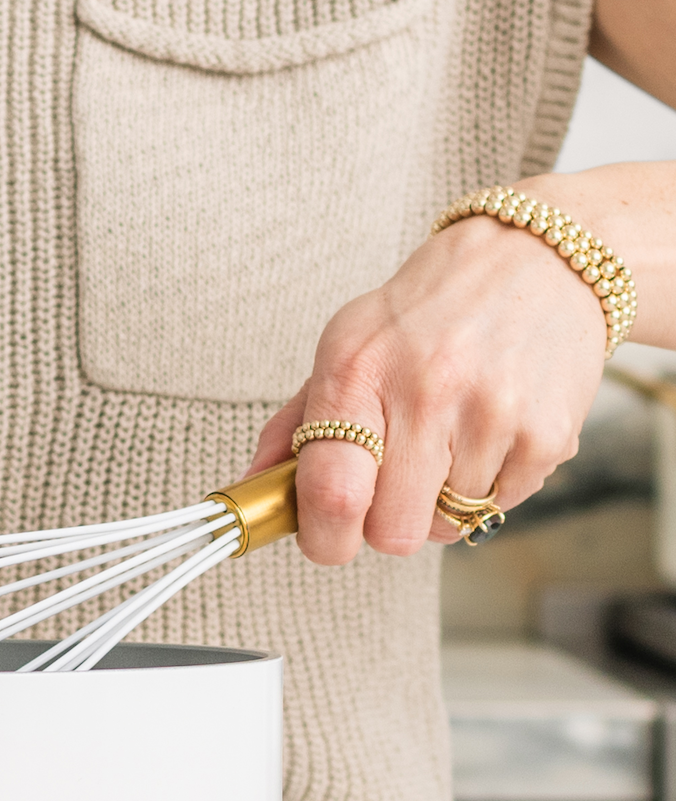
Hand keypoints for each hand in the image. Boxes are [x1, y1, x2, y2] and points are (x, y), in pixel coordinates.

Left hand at [247, 183, 611, 564]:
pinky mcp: (546, 436)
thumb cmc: (423, 315)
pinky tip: (485, 435)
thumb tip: (254, 485)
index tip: (324, 538)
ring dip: (437, 501)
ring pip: (446, 526)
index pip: (332, 491)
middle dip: (382, 523)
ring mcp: (492, 417)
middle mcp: (425, 395)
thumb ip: (296, 423)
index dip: (323, 538)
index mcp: (357, 373)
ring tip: (445, 441)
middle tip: (388, 486)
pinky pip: (499, 508)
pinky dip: (487, 488)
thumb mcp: (345, 347)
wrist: (531, 262)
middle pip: (391, 531)